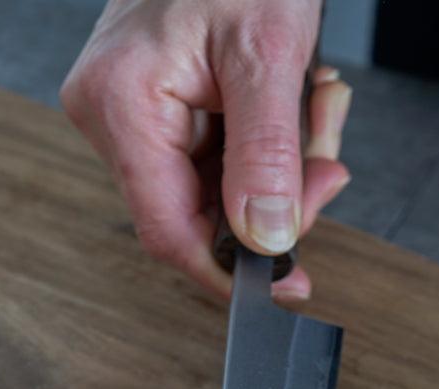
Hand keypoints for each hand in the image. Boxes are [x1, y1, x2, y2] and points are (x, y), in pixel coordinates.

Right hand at [60, 0, 352, 301]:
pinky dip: (264, 147)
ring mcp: (127, 112)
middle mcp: (110, 114)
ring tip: (316, 111)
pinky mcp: (151, 107)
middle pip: (195, 213)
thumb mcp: (268, 55)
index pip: (167, 229)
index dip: (229, 269)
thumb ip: (267, 153)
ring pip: (211, 190)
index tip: (284, 284)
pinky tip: (294, 108)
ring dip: (279, 171)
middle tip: (329, 168)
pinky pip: (212, 159)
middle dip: (275, 201)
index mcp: (122, 103)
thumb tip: (266, 238)